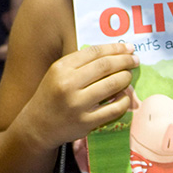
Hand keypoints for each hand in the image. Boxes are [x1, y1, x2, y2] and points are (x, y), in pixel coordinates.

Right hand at [17, 43, 136, 149]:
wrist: (38, 125)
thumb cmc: (52, 95)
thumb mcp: (58, 72)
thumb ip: (80, 62)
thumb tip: (113, 53)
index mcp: (61, 68)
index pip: (94, 52)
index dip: (114, 48)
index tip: (128, 47)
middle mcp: (68, 84)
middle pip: (105, 66)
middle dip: (124, 61)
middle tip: (134, 60)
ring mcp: (78, 105)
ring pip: (112, 85)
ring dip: (125, 78)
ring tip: (128, 76)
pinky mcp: (87, 122)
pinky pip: (114, 109)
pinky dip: (124, 100)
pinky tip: (124, 96)